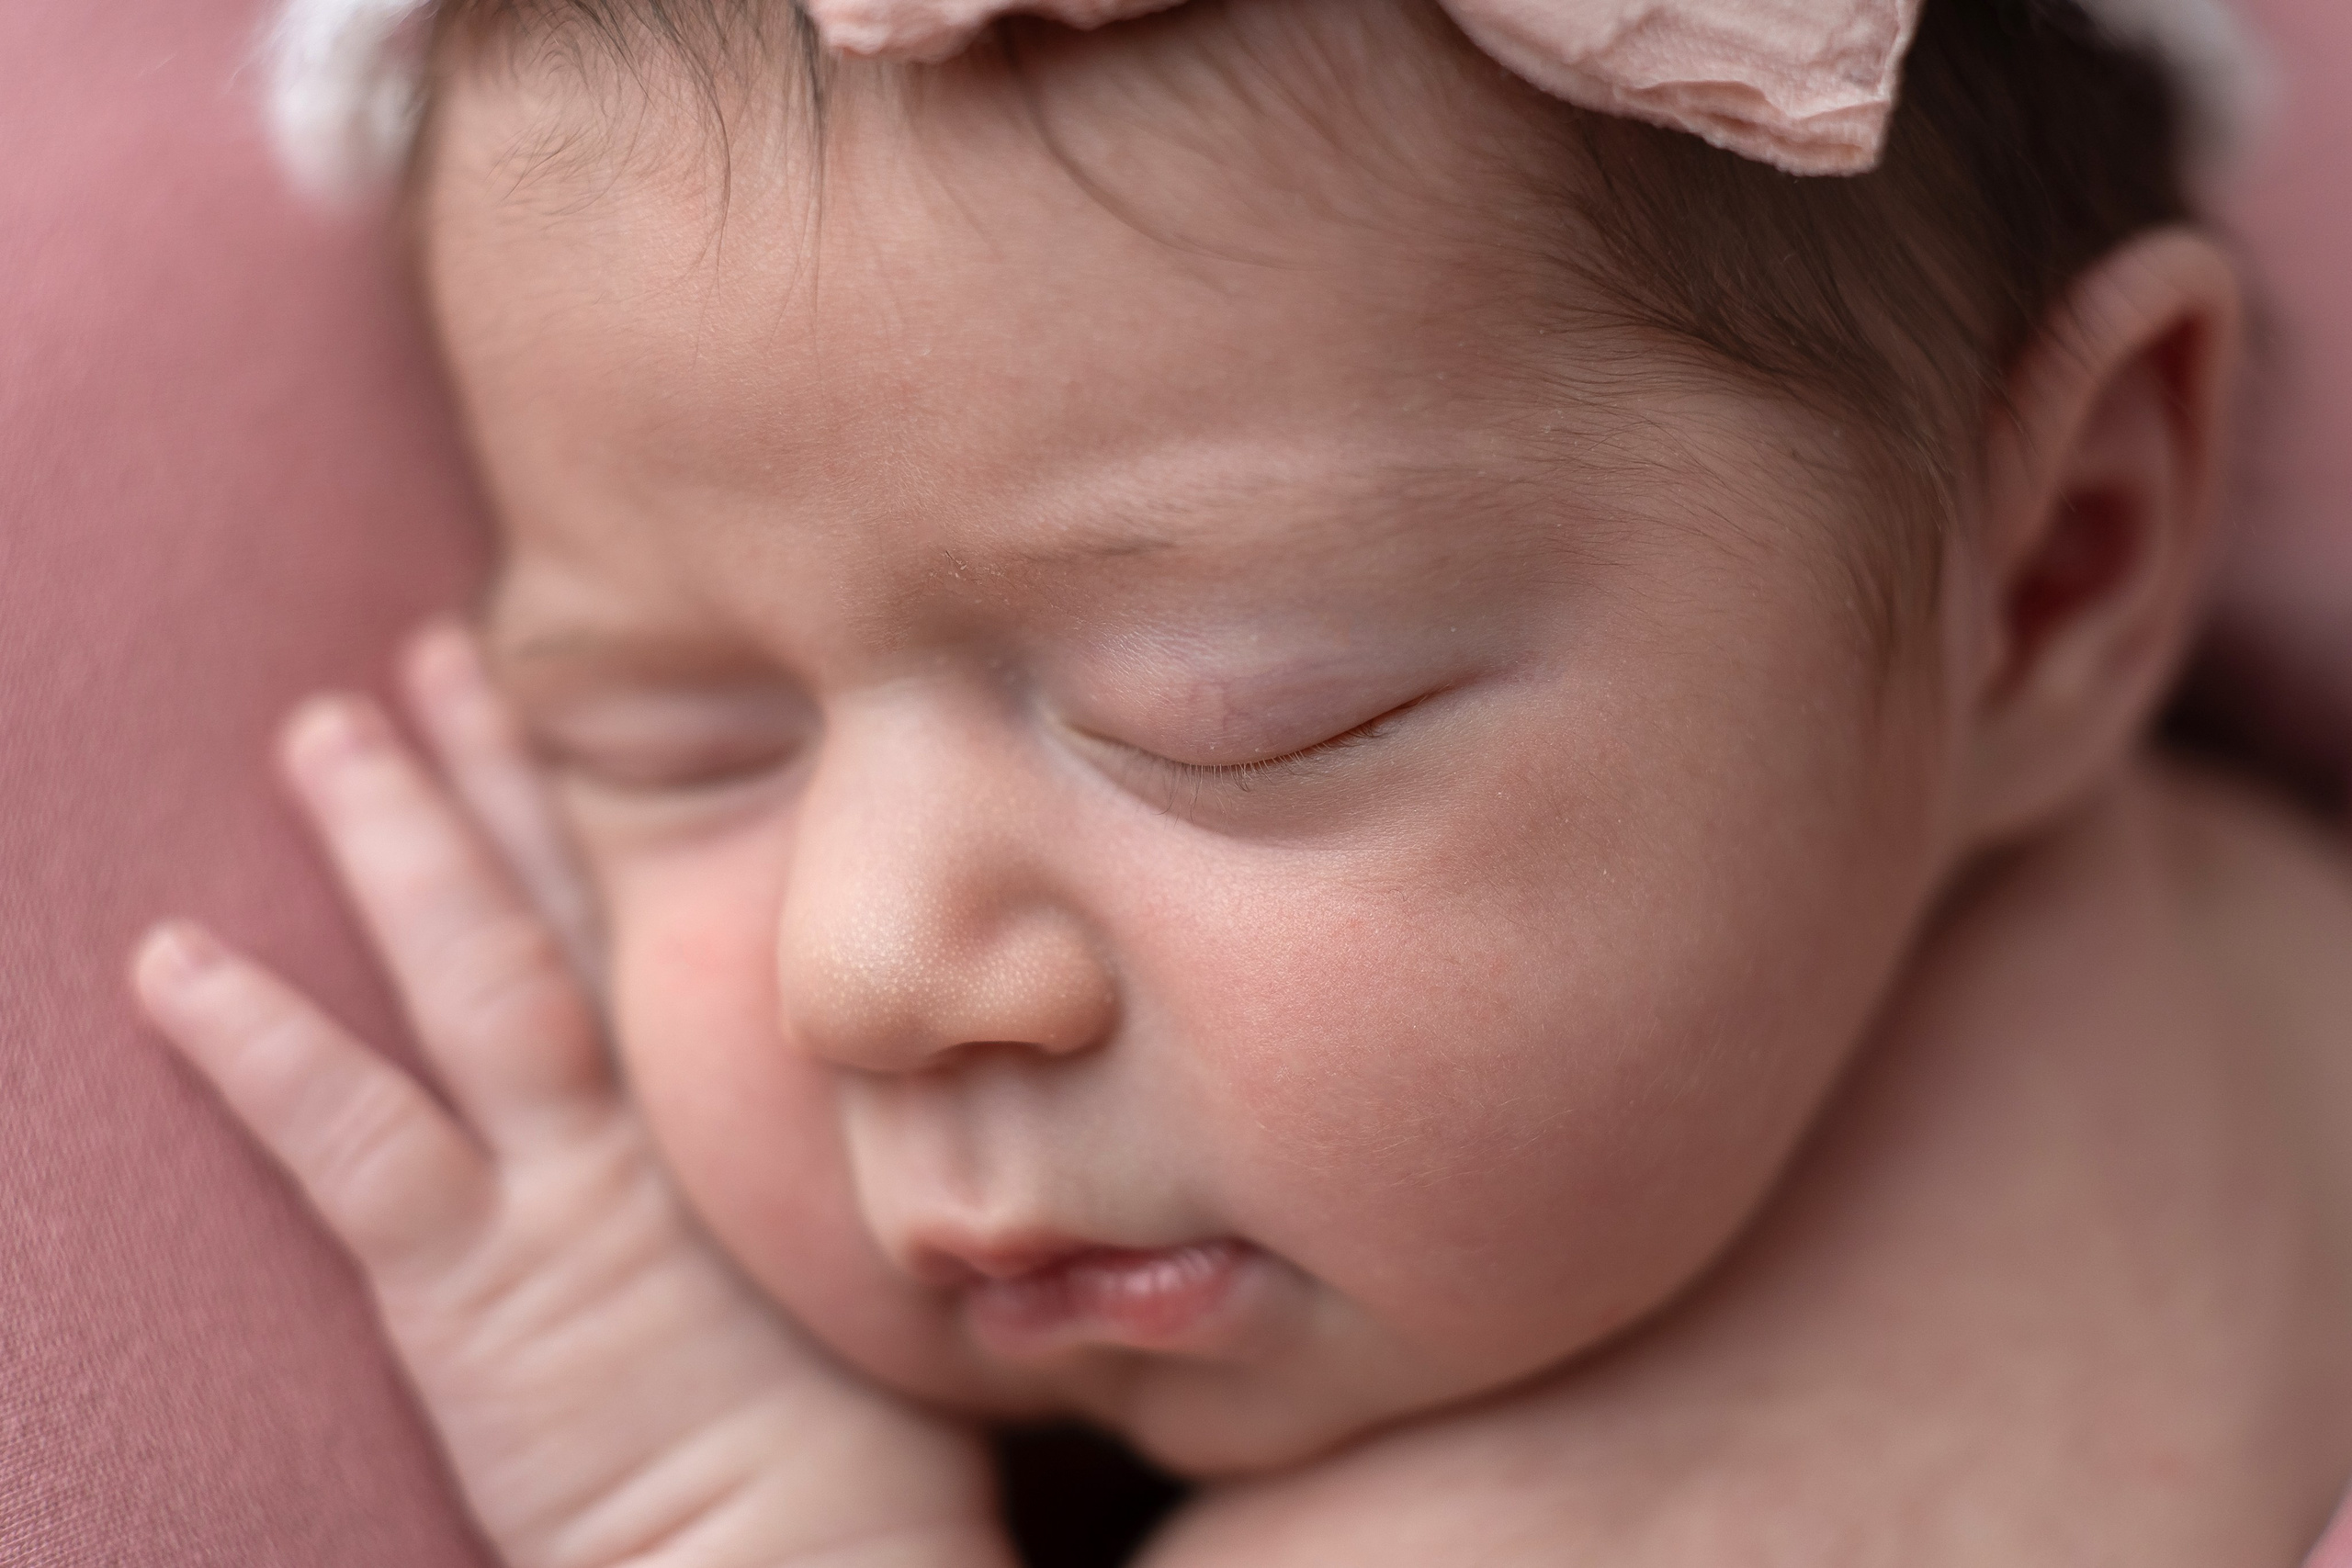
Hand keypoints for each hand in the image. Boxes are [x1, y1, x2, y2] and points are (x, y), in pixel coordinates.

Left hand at [131, 625, 1012, 1567]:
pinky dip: (264, 1048)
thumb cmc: (862, 1466)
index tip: (558, 710)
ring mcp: (564, 1200)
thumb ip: (819, 1189)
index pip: (664, 931)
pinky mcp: (477, 1294)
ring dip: (396, 843)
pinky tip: (172, 964)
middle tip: (437, 652)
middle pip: (563, 910)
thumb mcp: (858, 1288)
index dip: (603, 814)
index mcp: (739, 1125)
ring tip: (326, 731)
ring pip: (472, 977)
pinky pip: (357, 1144)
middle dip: (494, 776)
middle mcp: (654, 1131)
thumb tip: (834, 1107)